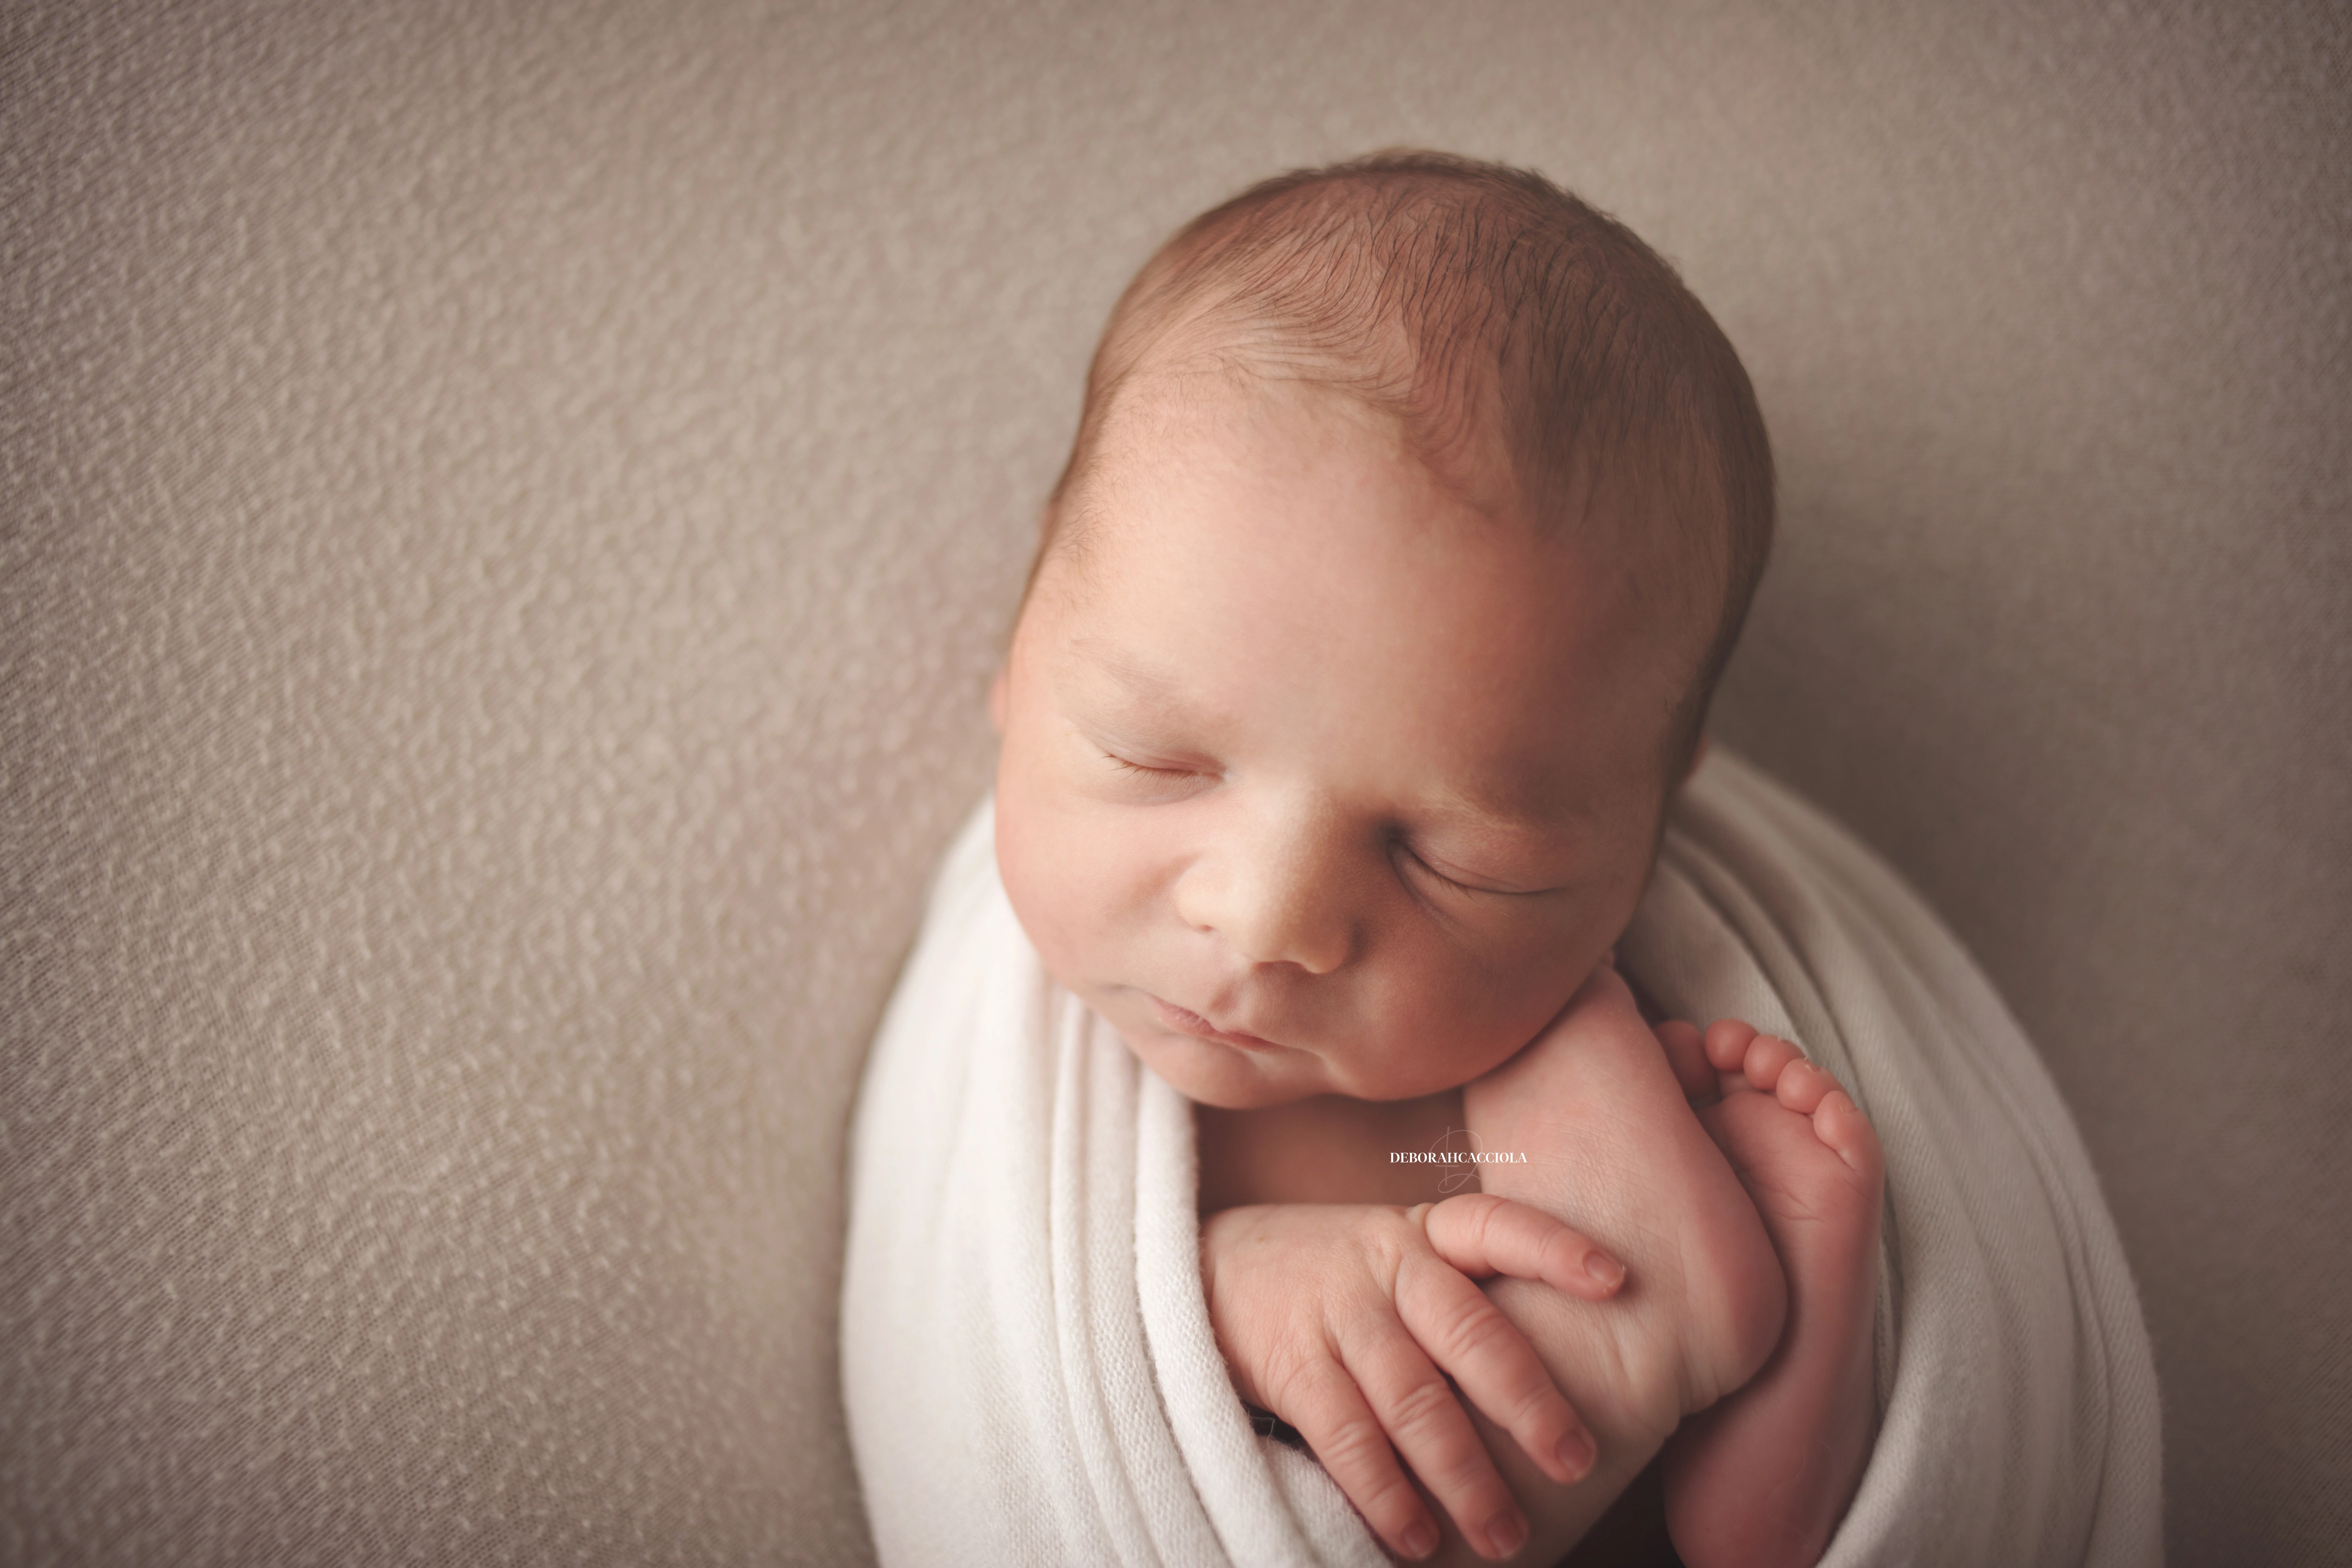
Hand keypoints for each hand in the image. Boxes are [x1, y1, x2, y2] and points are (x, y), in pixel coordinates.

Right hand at [1200, 1193, 1627, 1560]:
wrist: (1205, 1266)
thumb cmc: (1330, 1274)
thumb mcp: (1392, 1253)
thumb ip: (1458, 1291)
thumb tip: (1549, 1380)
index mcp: (1420, 1233)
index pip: (1496, 1224)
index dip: (1555, 1249)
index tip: (1616, 1279)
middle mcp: (1385, 1265)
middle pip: (1470, 1333)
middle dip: (1529, 1403)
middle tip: (1576, 1462)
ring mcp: (1337, 1314)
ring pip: (1415, 1400)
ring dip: (1464, 1476)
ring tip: (1504, 1535)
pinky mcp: (1291, 1363)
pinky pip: (1348, 1435)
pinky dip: (1386, 1492)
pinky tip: (1416, 1538)